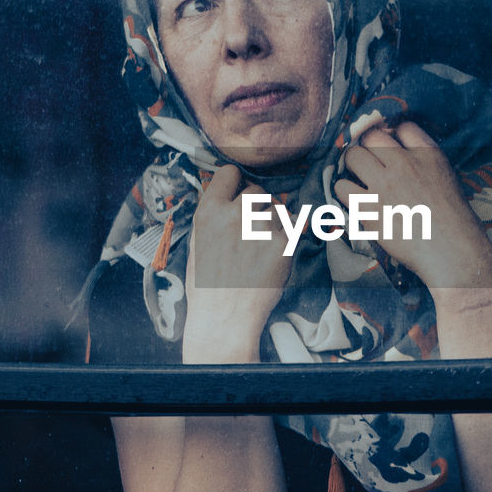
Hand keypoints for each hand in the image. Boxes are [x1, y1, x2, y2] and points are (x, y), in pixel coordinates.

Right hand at [183, 164, 290, 361]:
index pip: (229, 173)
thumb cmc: (207, 286)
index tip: (239, 193)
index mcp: (209, 212)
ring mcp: (261, 228)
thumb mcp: (197, 242)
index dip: (236, 183)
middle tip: (253, 230)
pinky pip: (293, 226)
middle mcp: (235, 214)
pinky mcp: (284, 244)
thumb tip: (231, 196)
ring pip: (278, 208)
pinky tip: (275, 255)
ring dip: (274, 221)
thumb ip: (214, 216)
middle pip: (257, 190)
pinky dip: (288, 237)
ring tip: (263, 247)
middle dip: (257, 206)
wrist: (224, 319)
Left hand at [333, 121, 491, 296]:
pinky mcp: (369, 208)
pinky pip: (342, 187)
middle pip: (372, 136)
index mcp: (428, 155)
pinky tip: (355, 199)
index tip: (391, 147)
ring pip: (353, 156)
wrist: (452, 252)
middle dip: (368, 145)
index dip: (393, 135)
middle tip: (370, 161)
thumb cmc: (455, 221)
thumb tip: (397, 155)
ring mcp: (385, 184)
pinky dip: (345, 191)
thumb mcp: (447, 178)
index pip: (403, 126)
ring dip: (352, 165)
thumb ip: (424, 162)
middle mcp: (405, 164)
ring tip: (359, 178)